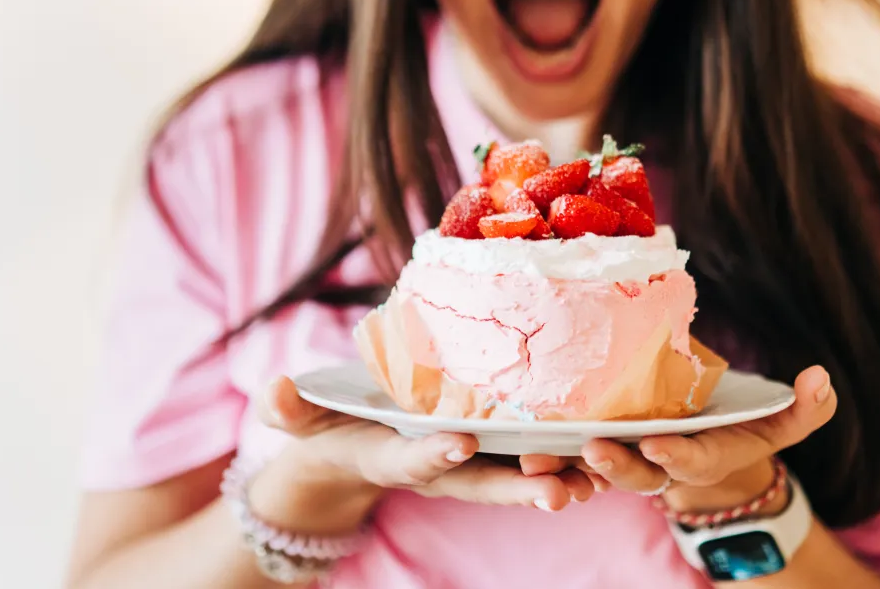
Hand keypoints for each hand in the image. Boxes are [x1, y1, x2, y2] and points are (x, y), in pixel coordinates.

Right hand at [246, 376, 595, 534]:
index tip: (460, 442)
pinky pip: (527, 464)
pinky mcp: (486, 457)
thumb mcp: (300, 419)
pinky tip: (605, 459)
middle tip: (557, 491)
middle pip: (478, 485)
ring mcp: (463, 467)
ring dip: (553, 483)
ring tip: (597, 481)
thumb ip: (286, 407)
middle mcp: (436, 468)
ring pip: (512, 480)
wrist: (349, 457)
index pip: (411, 459)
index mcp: (391, 455)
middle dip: (515, 488)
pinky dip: (564, 466)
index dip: (433, 454)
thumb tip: (275, 387)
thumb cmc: (327, 430)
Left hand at [521, 366, 835, 512]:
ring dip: (563, 469)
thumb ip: (804, 408)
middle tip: (590, 450)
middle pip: (632, 474)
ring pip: (591, 472)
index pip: (687, 461)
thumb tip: (821, 378)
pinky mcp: (594, 448)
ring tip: (535, 458)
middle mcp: (657, 465)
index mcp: (700, 457)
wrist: (701, 440)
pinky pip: (567, 457)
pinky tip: (515, 442)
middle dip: (612, 466)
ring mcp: (623, 460)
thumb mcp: (778, 422)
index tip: (658, 445)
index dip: (674, 457)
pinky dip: (546, 455)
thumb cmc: (741, 427)